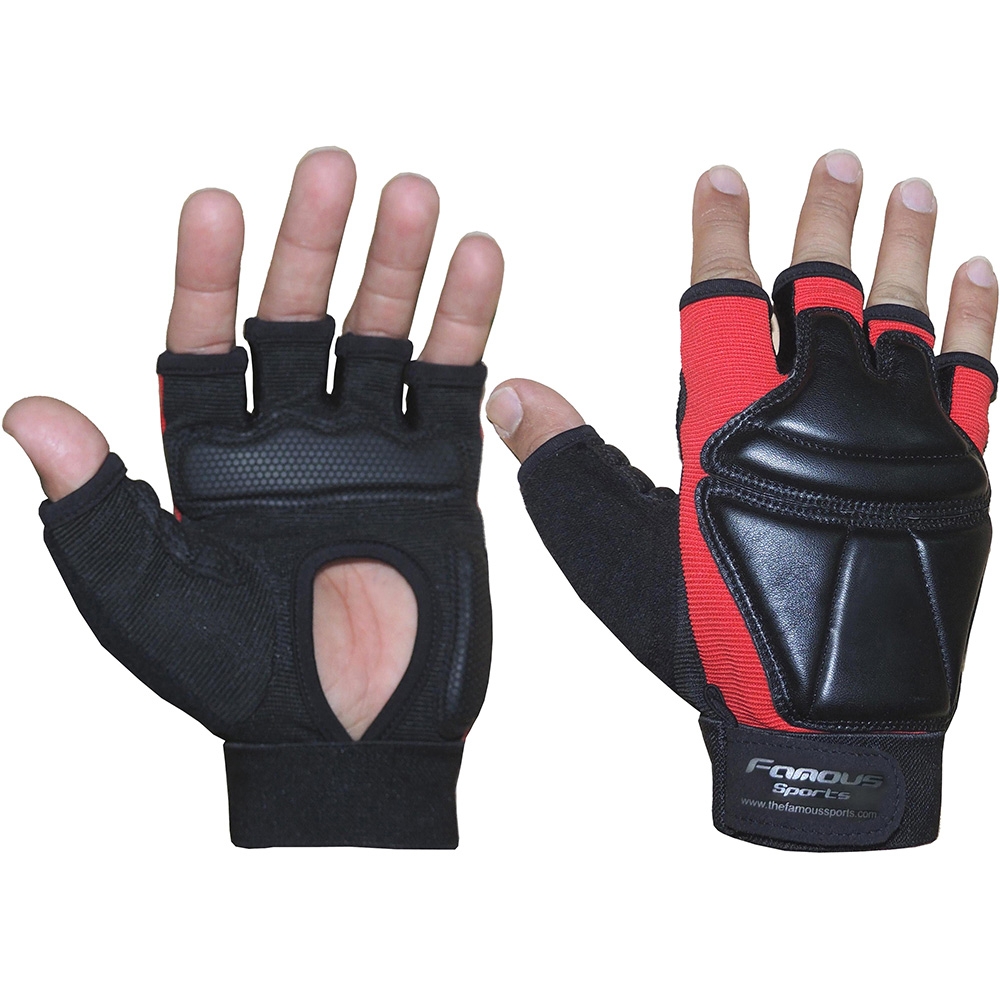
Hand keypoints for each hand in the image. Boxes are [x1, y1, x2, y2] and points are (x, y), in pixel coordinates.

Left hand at [5, 148, 502, 744]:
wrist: (347, 739)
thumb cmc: (235, 682)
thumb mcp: (145, 602)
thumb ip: (95, 513)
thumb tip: (32, 412)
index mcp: (211, 460)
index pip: (200, 348)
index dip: (202, 278)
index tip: (213, 208)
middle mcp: (290, 440)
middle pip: (300, 321)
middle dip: (314, 246)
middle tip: (331, 166)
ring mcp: (368, 449)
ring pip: (383, 338)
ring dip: (398, 267)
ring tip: (412, 193)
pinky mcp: (440, 471)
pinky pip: (452, 386)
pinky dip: (467, 323)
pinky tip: (478, 259)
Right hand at [488, 150, 996, 850]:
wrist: (831, 720)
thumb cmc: (718, 641)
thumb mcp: (619, 557)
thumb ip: (567, 467)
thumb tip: (510, 391)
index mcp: (733, 422)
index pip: (721, 296)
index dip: (718, 229)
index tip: (720, 179)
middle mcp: (820, 408)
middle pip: (822, 284)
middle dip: (822, 215)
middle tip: (833, 160)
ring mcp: (897, 433)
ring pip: (904, 311)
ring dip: (907, 244)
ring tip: (911, 188)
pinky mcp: (953, 468)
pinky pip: (971, 374)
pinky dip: (976, 319)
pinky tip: (977, 274)